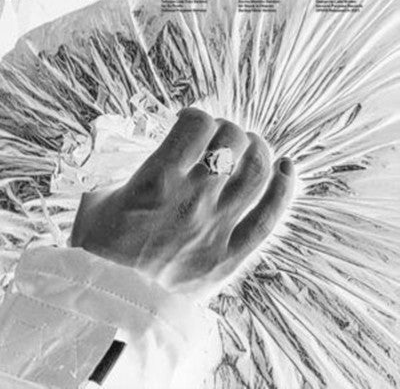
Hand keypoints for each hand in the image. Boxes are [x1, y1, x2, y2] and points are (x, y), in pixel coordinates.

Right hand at [71, 108, 294, 294]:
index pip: (196, 125)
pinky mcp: (229, 256)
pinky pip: (269, 217)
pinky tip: (287, 167)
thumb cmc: (99, 250)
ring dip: (257, 149)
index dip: (195, 115)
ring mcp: (215, 228)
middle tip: (218, 137)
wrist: (110, 303)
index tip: (189, 122)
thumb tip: (159, 159)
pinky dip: (285, 188)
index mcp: (156, 181)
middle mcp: (192, 199)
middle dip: (226, 129)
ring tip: (250, 145)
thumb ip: (133, 171)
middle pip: (231, 141)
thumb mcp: (101, 198)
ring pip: (256, 171)